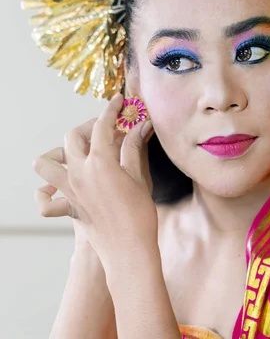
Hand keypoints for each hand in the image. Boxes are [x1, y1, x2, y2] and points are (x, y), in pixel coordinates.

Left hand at [32, 93, 156, 266]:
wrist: (128, 250)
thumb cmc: (139, 214)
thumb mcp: (139, 176)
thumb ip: (134, 147)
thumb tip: (141, 125)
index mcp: (100, 162)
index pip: (102, 125)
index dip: (111, 109)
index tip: (118, 101)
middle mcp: (79, 173)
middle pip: (73, 136)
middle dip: (89, 127)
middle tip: (108, 129)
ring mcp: (70, 191)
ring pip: (45, 164)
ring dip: (57, 154)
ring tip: (77, 153)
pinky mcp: (69, 207)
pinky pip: (46, 201)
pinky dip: (46, 192)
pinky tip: (59, 187)